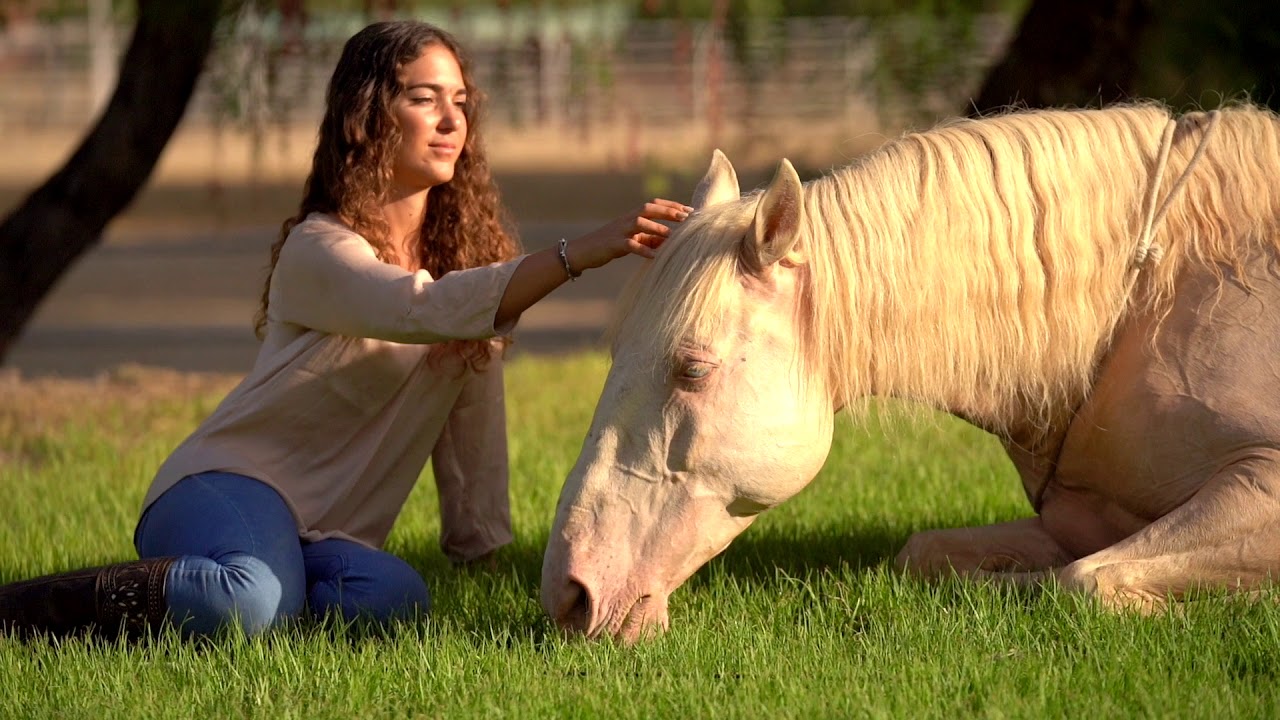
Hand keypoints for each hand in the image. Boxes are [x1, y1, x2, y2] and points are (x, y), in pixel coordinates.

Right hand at [565, 198, 692, 271]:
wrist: (582, 252)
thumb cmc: (610, 246)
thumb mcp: (633, 241)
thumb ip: (650, 240)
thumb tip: (670, 242)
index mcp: (632, 216)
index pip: (654, 204)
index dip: (672, 205)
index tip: (690, 210)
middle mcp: (626, 219)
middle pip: (648, 208)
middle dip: (668, 211)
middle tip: (686, 217)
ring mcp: (619, 230)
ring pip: (639, 223)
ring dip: (656, 228)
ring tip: (671, 236)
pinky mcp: (612, 244)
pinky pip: (629, 245)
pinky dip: (643, 250)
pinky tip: (655, 257)